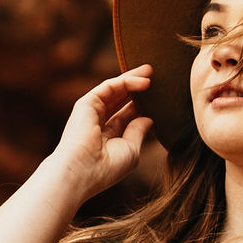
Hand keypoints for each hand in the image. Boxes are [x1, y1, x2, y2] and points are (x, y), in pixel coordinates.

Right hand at [56, 67, 153, 203]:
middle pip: (120, 99)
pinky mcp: (86, 103)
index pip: (126, 115)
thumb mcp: (131, 150)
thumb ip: (138, 132)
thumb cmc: (107, 168)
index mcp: (108, 137)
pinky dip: (126, 81)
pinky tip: (145, 81)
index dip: (141, 105)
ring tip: (151, 71)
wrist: (83, 171)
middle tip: (156, 76)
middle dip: (137, 87)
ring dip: (132, 78)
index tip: (159, 97)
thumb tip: (148, 118)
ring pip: (115, 89)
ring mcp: (91, 112)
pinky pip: (109, 87)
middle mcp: (98, 123)